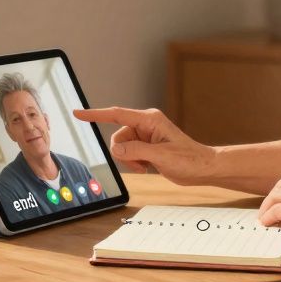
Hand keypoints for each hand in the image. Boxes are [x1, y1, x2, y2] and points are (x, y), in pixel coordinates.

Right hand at [72, 106, 215, 185]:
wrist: (202, 168)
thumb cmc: (189, 159)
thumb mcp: (160, 156)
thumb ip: (136, 151)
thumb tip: (116, 149)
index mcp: (149, 120)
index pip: (116, 115)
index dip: (95, 114)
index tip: (78, 113)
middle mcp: (146, 124)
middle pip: (118, 136)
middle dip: (123, 153)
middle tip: (140, 164)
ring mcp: (146, 135)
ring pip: (122, 146)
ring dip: (130, 160)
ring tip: (147, 166)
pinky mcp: (147, 146)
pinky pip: (129, 153)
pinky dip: (134, 162)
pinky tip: (148, 166)